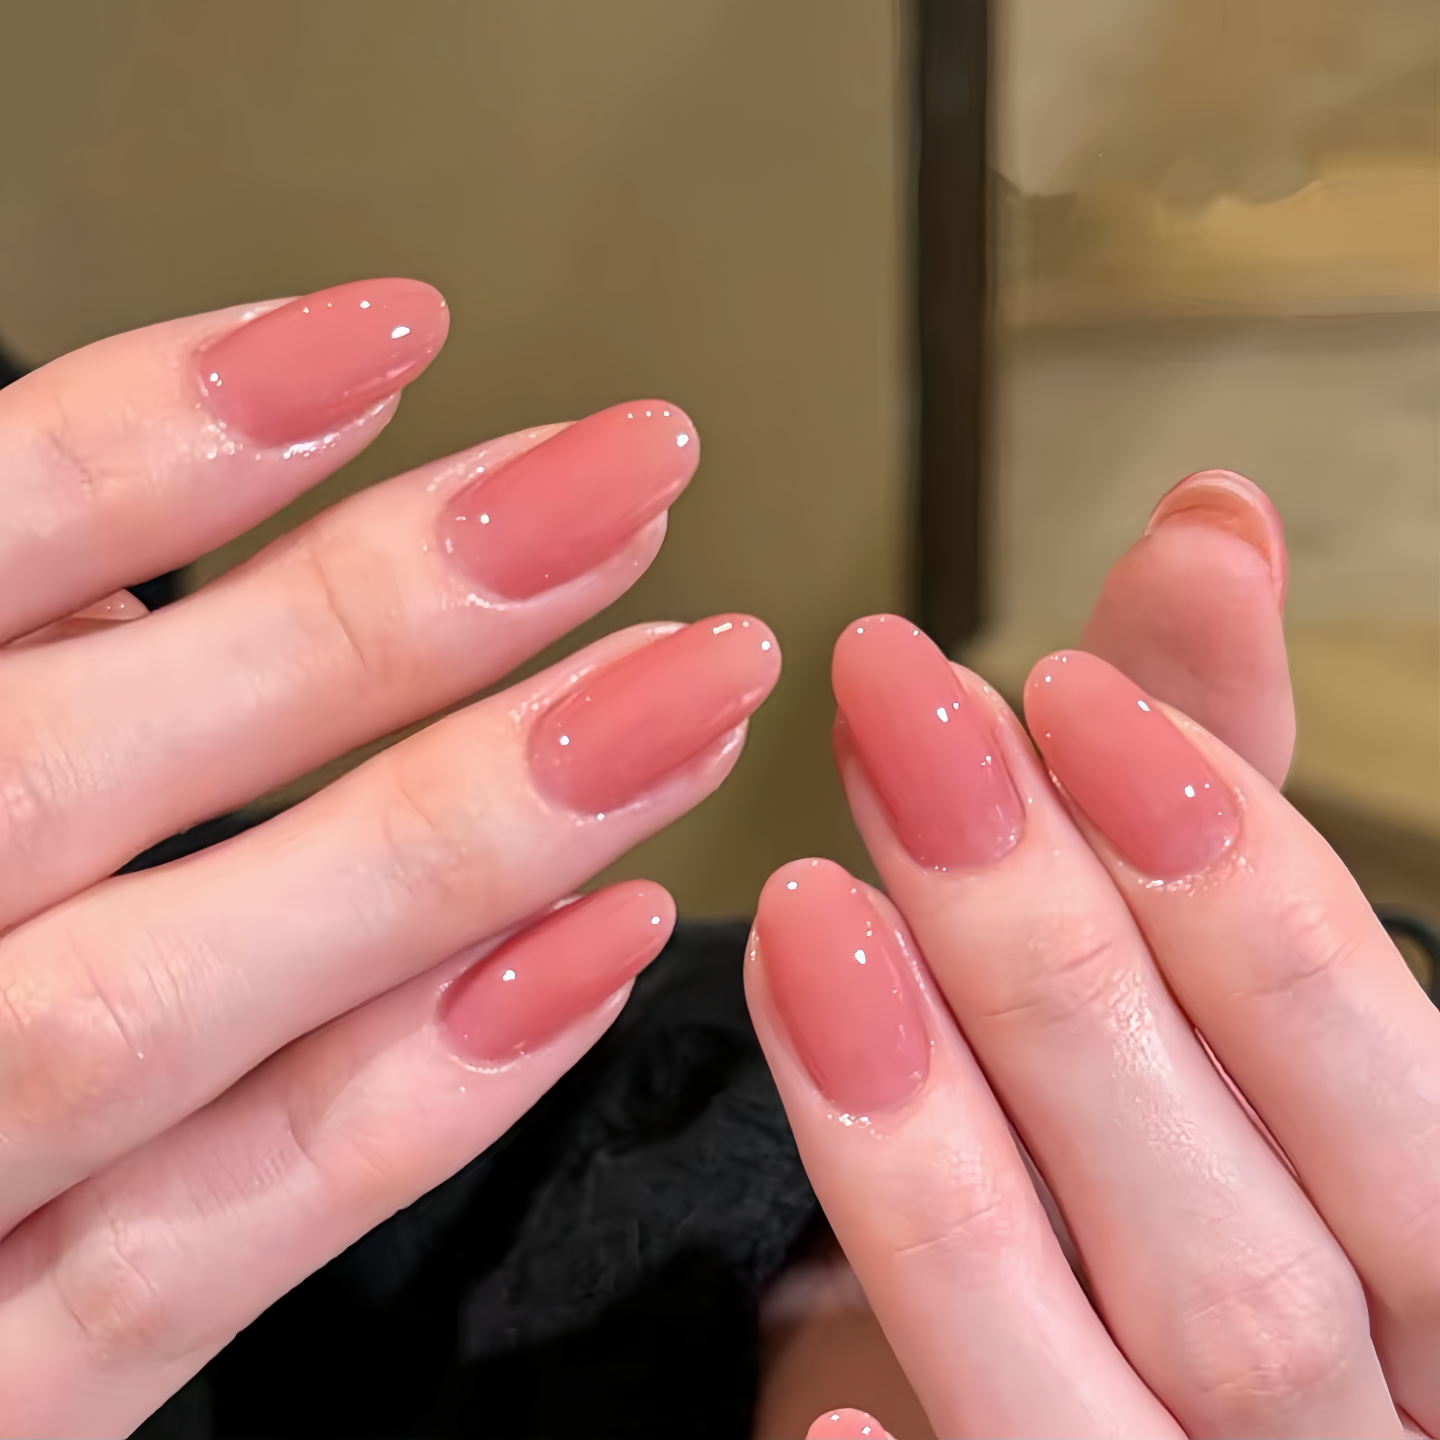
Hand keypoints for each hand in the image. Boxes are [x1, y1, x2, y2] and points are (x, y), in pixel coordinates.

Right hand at [0, 281, 780, 1436]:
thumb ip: (8, 676)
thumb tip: (143, 556)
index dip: (153, 438)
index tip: (386, 332)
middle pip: (74, 771)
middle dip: (371, 614)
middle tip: (619, 485)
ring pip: (168, 1003)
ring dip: (457, 831)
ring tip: (683, 687)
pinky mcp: (3, 1395)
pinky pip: (212, 1245)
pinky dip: (418, 1091)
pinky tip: (601, 943)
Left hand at [753, 478, 1437, 1435]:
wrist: (1160, 1392)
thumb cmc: (1197, 1151)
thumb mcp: (1223, 978)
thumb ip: (1214, 779)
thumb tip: (1207, 524)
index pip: (1390, 1090)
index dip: (1237, 881)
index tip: (1058, 690)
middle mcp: (1376, 1419)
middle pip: (1245, 1239)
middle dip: (1059, 962)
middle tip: (904, 731)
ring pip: (1104, 1382)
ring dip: (941, 1162)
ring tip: (806, 926)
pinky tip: (811, 1401)